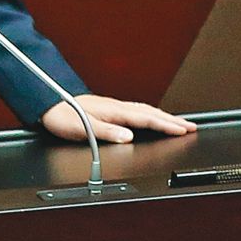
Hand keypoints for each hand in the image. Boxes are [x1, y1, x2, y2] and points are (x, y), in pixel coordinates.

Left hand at [40, 94, 196, 143]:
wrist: (49, 103)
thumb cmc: (63, 116)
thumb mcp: (82, 128)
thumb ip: (106, 132)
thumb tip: (128, 137)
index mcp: (113, 111)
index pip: (145, 119)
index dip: (166, 125)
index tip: (183, 130)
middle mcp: (116, 107)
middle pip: (150, 113)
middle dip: (172, 120)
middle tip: (191, 126)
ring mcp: (113, 106)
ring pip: (145, 110)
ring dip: (163, 116)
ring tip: (178, 123)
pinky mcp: (109, 108)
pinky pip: (137, 111)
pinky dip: (150, 115)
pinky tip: (151, 119)